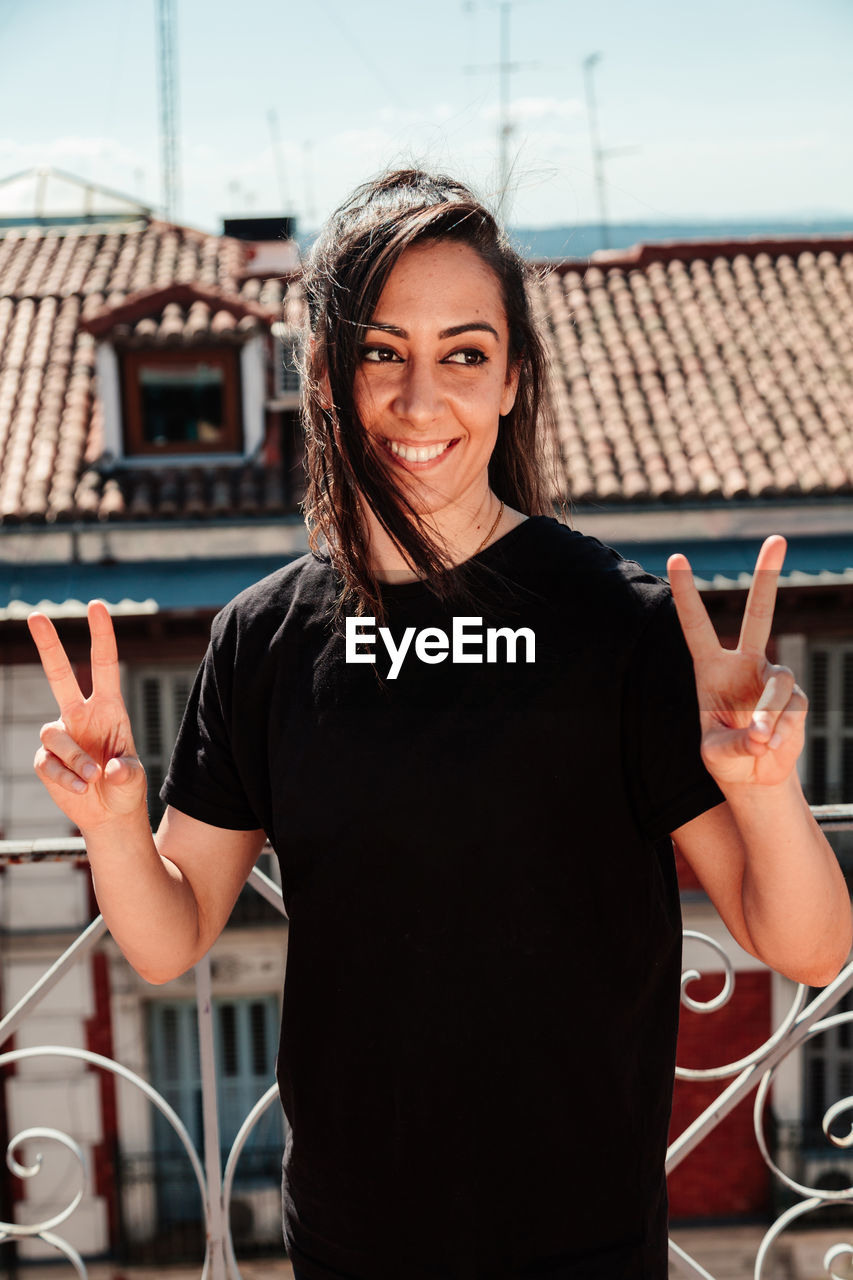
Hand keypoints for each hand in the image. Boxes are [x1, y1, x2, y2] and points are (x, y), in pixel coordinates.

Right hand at [28, 601, 147, 830]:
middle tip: (36, 615)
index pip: (103, 665)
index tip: (96, 606)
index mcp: (109, 708)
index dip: (101, 636)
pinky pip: (48, 762)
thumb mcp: (133, 778)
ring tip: (93, 779)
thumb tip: (108, 769)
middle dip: (48, 645)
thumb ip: (126, 772)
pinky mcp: (46, 759)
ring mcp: (62, 736)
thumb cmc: (125, 787)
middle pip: (59, 675)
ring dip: (75, 759)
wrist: (109, 815)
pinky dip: (65, 778)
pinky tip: (80, 790)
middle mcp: (81, 715)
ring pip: (54, 733)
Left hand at [667, 535, 806, 788]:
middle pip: (759, 612)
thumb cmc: (726, 759)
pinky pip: (792, 708)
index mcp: (710, 668)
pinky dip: (782, 731)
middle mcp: (745, 663)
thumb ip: (737, 742)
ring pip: (780, 681)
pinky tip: (772, 746)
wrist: (755, 777)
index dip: (687, 593)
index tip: (677, 557)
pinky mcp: (796, 698)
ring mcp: (773, 678)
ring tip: (760, 740)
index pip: (696, 625)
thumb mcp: (717, 754)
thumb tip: (764, 733)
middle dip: (768, 575)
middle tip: (777, 537)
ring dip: (771, 714)